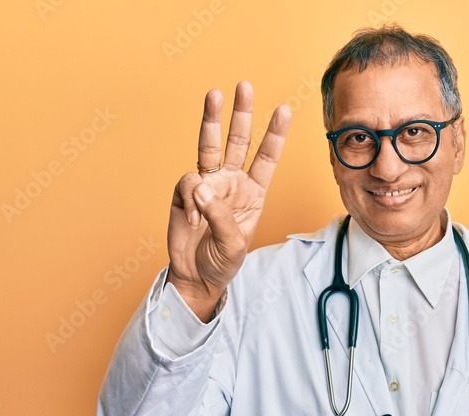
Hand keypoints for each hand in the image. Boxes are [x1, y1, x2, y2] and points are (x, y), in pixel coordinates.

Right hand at [167, 81, 290, 321]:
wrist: (195, 277)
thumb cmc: (222, 262)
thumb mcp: (233, 244)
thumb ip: (221, 216)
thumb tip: (202, 186)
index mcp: (253, 193)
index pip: (266, 159)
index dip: (275, 135)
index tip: (284, 110)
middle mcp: (231, 182)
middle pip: (238, 141)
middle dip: (241, 113)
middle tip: (244, 86)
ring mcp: (208, 185)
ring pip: (209, 146)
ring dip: (211, 120)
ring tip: (214, 94)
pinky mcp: (184, 193)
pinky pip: (188, 184)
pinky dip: (191, 200)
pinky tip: (193, 220)